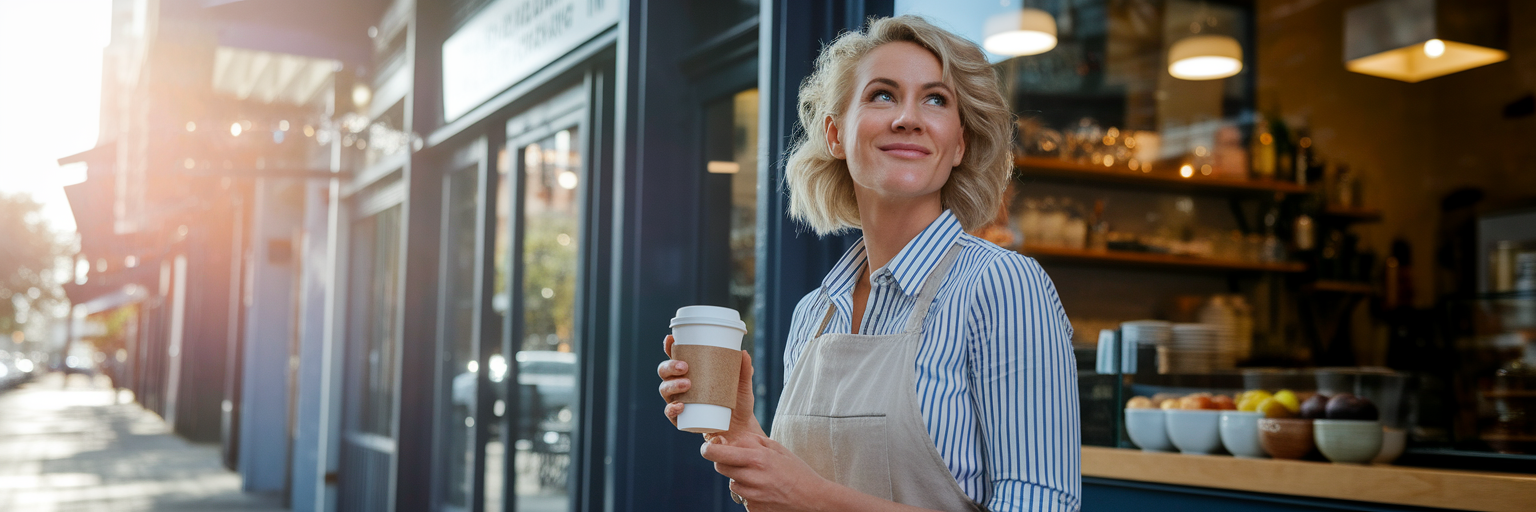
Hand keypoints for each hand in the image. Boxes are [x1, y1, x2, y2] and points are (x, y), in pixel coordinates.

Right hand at [657, 335, 762, 437]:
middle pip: (665, 373)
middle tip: (684, 366)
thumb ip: (744, 370)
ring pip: (665, 390)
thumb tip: (743, 352)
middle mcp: (681, 387)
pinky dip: (672, 409)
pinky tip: (680, 406)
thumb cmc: (739, 403)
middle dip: (669, 367)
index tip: (670, 339)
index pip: (675, 358)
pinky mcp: (682, 420)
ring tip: (687, 384)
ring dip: (671, 385)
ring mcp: (679, 402)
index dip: (669, 348)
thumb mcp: (743, 386)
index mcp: (691, 373)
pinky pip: (671, 414)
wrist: (742, 430)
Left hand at [700, 433, 828, 511]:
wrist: (812, 498)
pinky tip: (766, 490)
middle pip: (720, 467)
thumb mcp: (778, 448)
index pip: (718, 454)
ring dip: (739, 478)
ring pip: (732, 483)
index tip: (708, 447)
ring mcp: (752, 496)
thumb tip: (732, 440)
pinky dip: (749, 493)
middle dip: (724, 461)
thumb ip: (753, 442)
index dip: (709, 449)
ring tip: (759, 476)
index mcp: (757, 459)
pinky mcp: (754, 509)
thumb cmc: (797, 470)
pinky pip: (743, 498)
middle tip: (739, 460)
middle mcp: (751, 478)